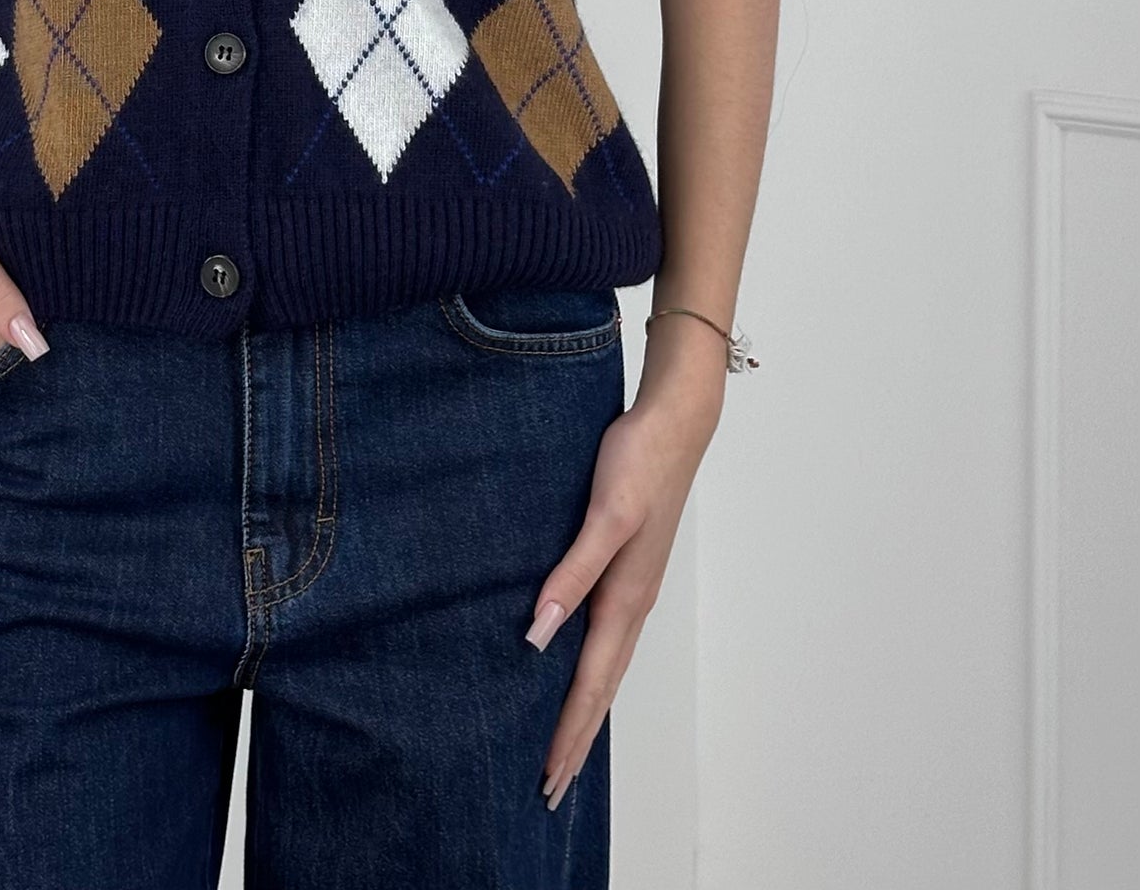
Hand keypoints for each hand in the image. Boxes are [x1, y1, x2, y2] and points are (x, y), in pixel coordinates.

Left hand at [528, 326, 727, 809]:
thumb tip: (537, 634)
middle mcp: (632, 602)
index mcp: (625, 598)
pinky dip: (591, 668)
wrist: (675, 422)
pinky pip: (607, 636)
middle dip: (577, 739)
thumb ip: (572, 573)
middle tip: (552, 788)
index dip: (568, 731)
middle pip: (601, 687)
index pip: (590, 682)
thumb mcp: (604, 516)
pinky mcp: (628, 566)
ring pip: (606, 665)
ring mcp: (634, 587)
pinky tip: (575, 666)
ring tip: (566, 746)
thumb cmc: (638, 462)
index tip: (548, 778)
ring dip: (585, 709)